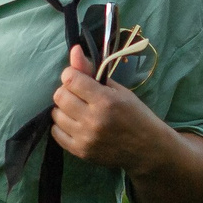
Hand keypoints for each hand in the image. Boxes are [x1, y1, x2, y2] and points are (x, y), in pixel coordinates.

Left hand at [49, 44, 166, 171]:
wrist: (147, 148)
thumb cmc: (135, 115)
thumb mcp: (118, 90)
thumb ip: (92, 72)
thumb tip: (74, 51)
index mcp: (105, 101)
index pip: (71, 79)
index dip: (71, 74)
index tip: (77, 78)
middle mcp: (93, 119)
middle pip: (60, 96)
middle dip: (66, 91)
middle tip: (78, 95)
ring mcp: (85, 138)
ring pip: (56, 114)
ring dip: (63, 108)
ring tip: (77, 109)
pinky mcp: (80, 151)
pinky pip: (55, 133)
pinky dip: (61, 126)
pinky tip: (74, 123)